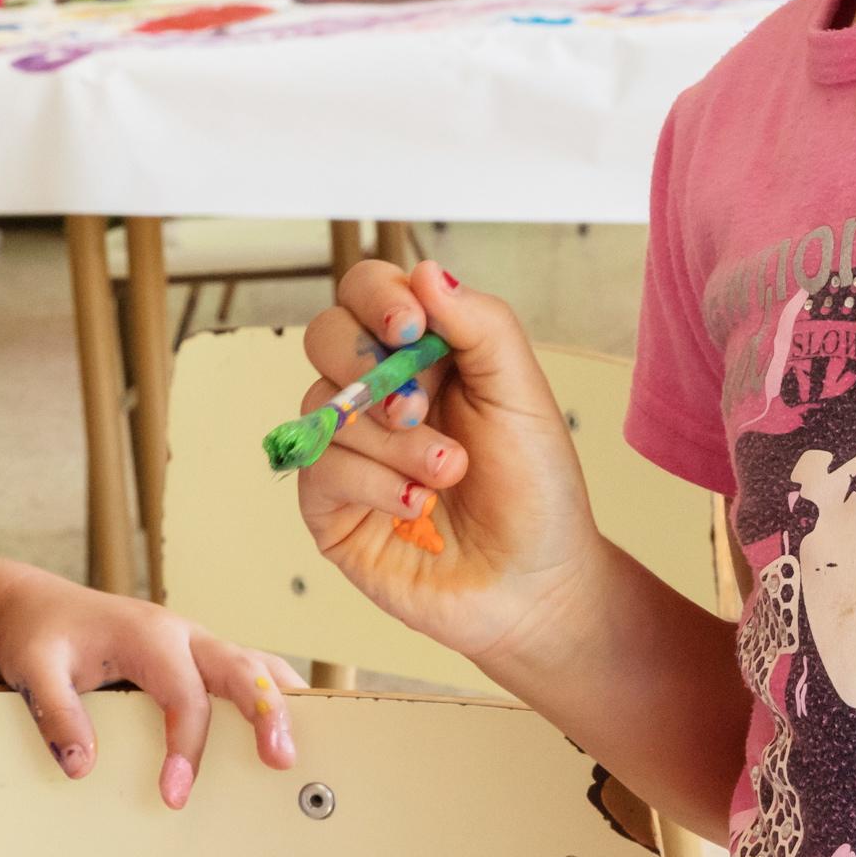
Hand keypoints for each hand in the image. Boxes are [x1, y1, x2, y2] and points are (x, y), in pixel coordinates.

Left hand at [0, 571, 301, 810]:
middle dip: (266, 713)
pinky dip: (270, 694)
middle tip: (282, 760)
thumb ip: (54, 713)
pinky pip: (244, 670)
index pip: (185, 695)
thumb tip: (82, 766)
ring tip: (301, 745)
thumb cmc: (40, 637)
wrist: (36, 607)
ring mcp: (194, 643)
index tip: (175, 794)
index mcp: (147, 635)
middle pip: (241, 669)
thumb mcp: (33, 670)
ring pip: (255, 664)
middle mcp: (181, 634)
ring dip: (280, 703)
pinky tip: (285, 726)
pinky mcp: (195, 655)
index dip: (187, 747)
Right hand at [293, 261, 608, 676]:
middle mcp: (376, 393)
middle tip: (420, 407)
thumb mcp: (521, 394)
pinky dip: (375, 484)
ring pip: (323, 407)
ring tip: (449, 473)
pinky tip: (419, 507)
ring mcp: (348, 449)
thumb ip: (480, 325)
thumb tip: (424, 271)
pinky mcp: (329, 507)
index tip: (411, 328)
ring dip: (393, 442)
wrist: (535, 585)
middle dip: (370, 366)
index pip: (368, 293)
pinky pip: (320, 469)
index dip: (377, 298)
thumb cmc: (534, 490)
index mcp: (422, 354)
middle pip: (325, 336)